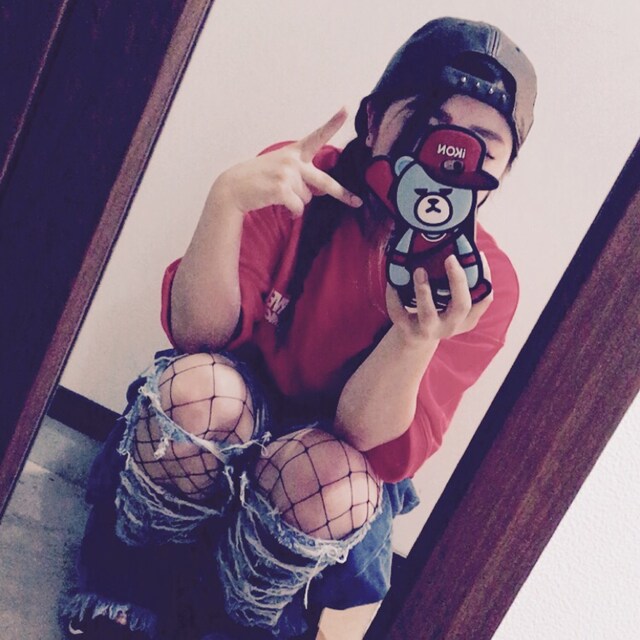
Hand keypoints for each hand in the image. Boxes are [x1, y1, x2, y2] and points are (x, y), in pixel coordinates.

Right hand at [212, 107, 362, 215]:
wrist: (234, 186)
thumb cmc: (259, 178)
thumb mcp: (280, 166)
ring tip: (279, 195)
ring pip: (307, 199)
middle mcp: (293, 161)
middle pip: (324, 182)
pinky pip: (298, 208)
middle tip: (357, 201)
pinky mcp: (281, 189)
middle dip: (342, 194)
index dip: (333, 123)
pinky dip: (292, 212)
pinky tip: (280, 205)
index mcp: (295, 152)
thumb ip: (301, 173)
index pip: (317, 135)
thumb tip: (320, 192)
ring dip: (297, 202)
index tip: (346, 109)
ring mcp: (288, 174)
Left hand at [386, 254, 493, 345]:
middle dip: (457, 281)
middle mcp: (450, 326)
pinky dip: (394, 296)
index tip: (479, 254)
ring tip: (419, 270)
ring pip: (427, 313)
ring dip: (424, 291)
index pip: (484, 298)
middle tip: (450, 258)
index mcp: (466, 318)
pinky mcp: (406, 330)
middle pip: (461, 306)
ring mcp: (428, 330)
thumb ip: (462, 284)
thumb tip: (464, 249)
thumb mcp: (453, 305)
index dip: (485, 276)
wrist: (415, 337)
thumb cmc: (438, 312)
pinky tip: (393, 282)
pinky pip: (399, 312)